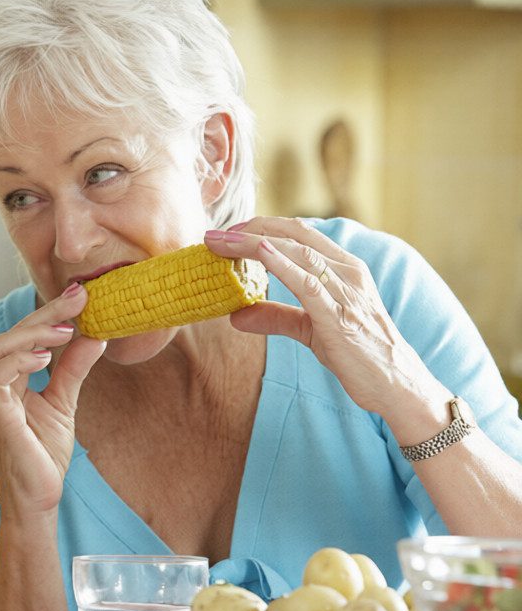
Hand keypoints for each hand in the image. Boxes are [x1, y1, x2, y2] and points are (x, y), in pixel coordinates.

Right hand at [0, 283, 106, 514]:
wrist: (38, 497)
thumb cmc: (42, 454)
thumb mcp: (64, 402)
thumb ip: (73, 368)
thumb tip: (96, 335)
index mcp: (5, 379)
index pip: (23, 336)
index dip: (50, 313)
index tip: (81, 295)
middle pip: (10, 334)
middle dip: (45, 313)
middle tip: (80, 298)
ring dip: (34, 333)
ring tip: (67, 330)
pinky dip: (19, 361)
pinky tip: (45, 358)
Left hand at [206, 217, 444, 419]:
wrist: (396, 384)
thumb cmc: (358, 353)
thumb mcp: (310, 329)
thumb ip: (276, 317)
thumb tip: (236, 315)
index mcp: (342, 268)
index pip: (298, 233)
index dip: (261, 227)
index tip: (227, 232)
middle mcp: (346, 271)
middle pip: (294, 234)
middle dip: (251, 228)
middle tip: (214, 234)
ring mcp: (346, 291)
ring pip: (297, 252)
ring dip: (253, 243)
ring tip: (221, 242)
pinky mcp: (340, 316)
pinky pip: (308, 283)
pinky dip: (282, 265)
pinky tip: (258, 254)